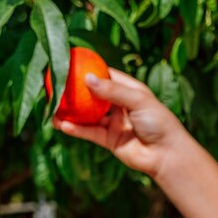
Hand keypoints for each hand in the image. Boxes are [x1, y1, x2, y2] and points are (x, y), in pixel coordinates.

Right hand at [53, 69, 186, 178]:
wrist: (165, 155)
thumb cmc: (158, 122)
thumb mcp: (137, 100)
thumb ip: (112, 91)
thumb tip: (87, 78)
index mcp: (128, 90)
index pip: (105, 75)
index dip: (88, 68)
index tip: (70, 62)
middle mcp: (119, 105)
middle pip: (92, 95)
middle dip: (74, 90)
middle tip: (55, 84)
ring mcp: (113, 123)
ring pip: (87, 115)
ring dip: (70, 112)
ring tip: (52, 108)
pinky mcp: (109, 140)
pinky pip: (89, 133)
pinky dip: (75, 129)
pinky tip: (62, 125)